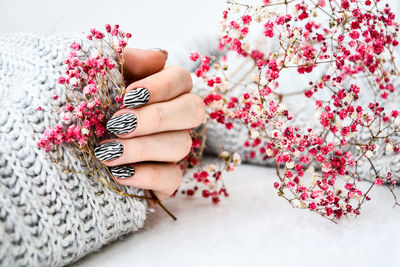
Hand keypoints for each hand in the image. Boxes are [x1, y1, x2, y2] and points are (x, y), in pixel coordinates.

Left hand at [94, 48, 204, 201]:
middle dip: (156, 118)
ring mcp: (172, 148)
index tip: (127, 95)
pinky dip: (147, 175)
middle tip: (117, 124)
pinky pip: (172, 178)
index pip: (181, 79)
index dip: (161, 86)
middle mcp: (175, 117)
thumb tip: (159, 56)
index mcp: (163, 89)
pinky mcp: (165, 177)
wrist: (64, 147)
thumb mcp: (97, 76)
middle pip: (193, 111)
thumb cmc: (84, 105)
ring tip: (106, 152)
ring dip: (143, 148)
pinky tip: (118, 172)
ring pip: (181, 145)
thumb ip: (124, 60)